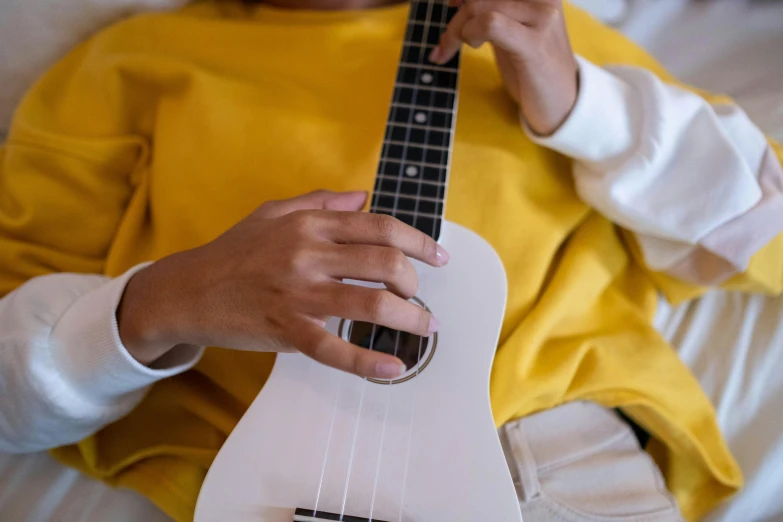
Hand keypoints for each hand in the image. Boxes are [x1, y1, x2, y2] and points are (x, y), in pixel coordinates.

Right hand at [118, 190, 448, 378]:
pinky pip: (334, 349)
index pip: (378, 227)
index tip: (438, 257)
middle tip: (421, 295)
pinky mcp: (286, 330)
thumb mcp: (273, 213)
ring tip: (424, 327)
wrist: (188, 291)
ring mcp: (298, 294)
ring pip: (369, 304)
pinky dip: (367, 361)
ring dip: (408, 318)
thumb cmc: (233, 252)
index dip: (418, 241)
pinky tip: (392, 367)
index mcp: (309, 224)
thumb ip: (319, 202)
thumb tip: (362, 197)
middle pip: (384, 263)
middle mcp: (307, 254)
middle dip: (415, 281)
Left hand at [430, 0, 577, 134]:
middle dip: (457, 17)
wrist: (563, 101)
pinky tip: (473, 47)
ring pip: (480, 5)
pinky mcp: (535, 43)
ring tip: (454, 50)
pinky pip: (490, 24)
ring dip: (456, 30)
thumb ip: (492, 11)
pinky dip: (470, 34)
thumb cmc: (533, 67)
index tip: (453, 5)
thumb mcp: (512, 30)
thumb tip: (458, 1)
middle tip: (444, 44)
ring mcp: (542, 17)